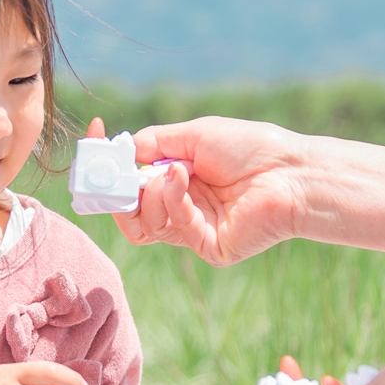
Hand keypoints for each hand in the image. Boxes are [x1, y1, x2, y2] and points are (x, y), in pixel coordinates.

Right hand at [115, 116, 310, 265]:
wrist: (291, 171)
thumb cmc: (250, 149)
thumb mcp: (194, 136)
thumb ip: (155, 144)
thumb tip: (120, 150)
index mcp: (179, 184)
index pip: (131, 187)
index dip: (109, 170)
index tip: (93, 142)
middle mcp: (184, 209)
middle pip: (130, 215)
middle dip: (117, 192)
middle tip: (117, 173)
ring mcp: (196, 231)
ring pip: (145, 225)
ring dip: (149, 194)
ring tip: (173, 171)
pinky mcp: (210, 248)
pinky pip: (174, 228)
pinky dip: (172, 199)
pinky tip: (183, 176)